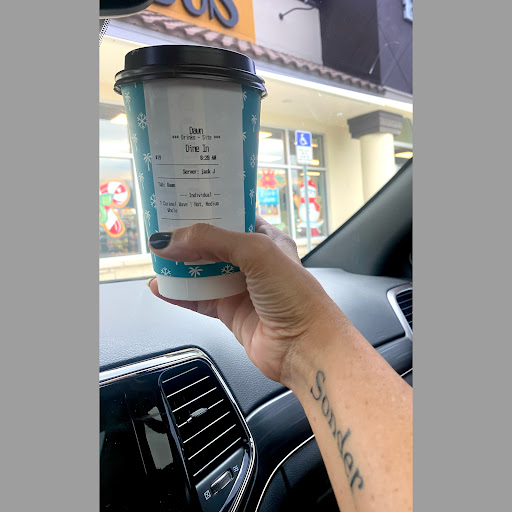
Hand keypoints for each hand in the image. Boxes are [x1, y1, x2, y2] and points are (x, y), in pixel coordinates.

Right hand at [148, 216, 344, 385]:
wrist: (305, 348)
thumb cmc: (297, 297)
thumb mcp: (257, 252)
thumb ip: (212, 241)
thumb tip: (170, 239)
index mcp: (267, 240)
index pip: (233, 216)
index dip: (209, 210)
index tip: (182, 204)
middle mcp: (254, 263)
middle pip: (212, 245)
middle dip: (188, 239)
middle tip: (162, 230)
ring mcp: (241, 288)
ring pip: (202, 273)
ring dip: (179, 267)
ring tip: (156, 258)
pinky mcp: (230, 312)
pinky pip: (198, 300)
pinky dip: (179, 294)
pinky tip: (162, 289)